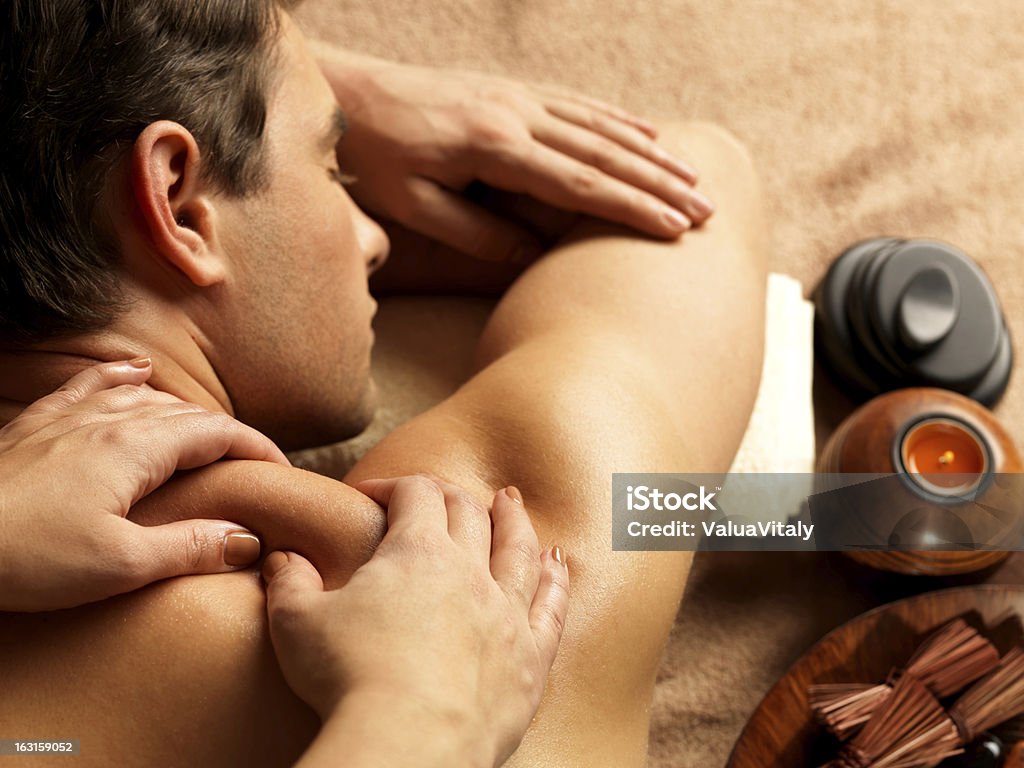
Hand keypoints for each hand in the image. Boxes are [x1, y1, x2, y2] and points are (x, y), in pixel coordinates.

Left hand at [0, 359, 289, 611]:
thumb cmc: (25, 557)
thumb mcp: (120, 565)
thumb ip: (191, 546)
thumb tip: (249, 539)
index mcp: (137, 447)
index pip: (219, 433)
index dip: (258, 448)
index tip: (282, 472)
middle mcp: (109, 420)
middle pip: (188, 414)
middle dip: (229, 435)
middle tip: (251, 467)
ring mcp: (70, 417)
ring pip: (145, 398)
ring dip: (185, 414)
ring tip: (207, 437)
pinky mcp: (37, 425)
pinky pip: (90, 385)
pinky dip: (120, 378)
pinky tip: (134, 374)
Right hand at [263, 475, 569, 767]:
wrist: (408, 743)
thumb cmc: (348, 679)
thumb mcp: (297, 623)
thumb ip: (290, 581)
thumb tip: (281, 556)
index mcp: (417, 552)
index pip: (416, 493)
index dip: (394, 484)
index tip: (372, 495)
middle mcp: (470, 571)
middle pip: (468, 512)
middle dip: (451, 496)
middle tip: (440, 494)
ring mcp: (507, 612)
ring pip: (519, 548)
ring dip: (514, 520)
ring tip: (510, 502)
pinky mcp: (531, 656)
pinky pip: (552, 605)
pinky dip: (557, 578)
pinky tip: (559, 562)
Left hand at [318, 49, 713, 261]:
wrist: (352, 96)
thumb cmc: (377, 160)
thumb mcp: (413, 206)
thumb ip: (475, 233)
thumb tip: (533, 256)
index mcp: (494, 147)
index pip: (577, 184)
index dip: (629, 207)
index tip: (673, 228)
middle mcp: (517, 114)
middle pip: (603, 153)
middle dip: (659, 183)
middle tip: (705, 211)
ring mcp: (518, 97)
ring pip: (600, 125)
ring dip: (651, 152)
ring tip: (694, 177)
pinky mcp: (513, 90)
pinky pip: (579, 104)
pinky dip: (619, 120)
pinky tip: (647, 134)